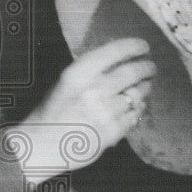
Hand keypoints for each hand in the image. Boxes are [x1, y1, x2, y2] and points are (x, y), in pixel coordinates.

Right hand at [24, 38, 155, 170]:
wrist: (41, 144)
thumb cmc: (52, 111)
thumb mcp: (65, 83)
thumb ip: (89, 72)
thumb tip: (118, 60)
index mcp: (78, 73)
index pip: (114, 52)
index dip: (133, 47)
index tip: (143, 46)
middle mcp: (94, 90)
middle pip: (132, 72)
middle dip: (146, 68)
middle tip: (150, 68)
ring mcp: (105, 112)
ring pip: (137, 95)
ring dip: (144, 89)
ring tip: (144, 87)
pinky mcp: (113, 132)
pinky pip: (134, 115)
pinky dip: (138, 109)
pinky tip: (135, 107)